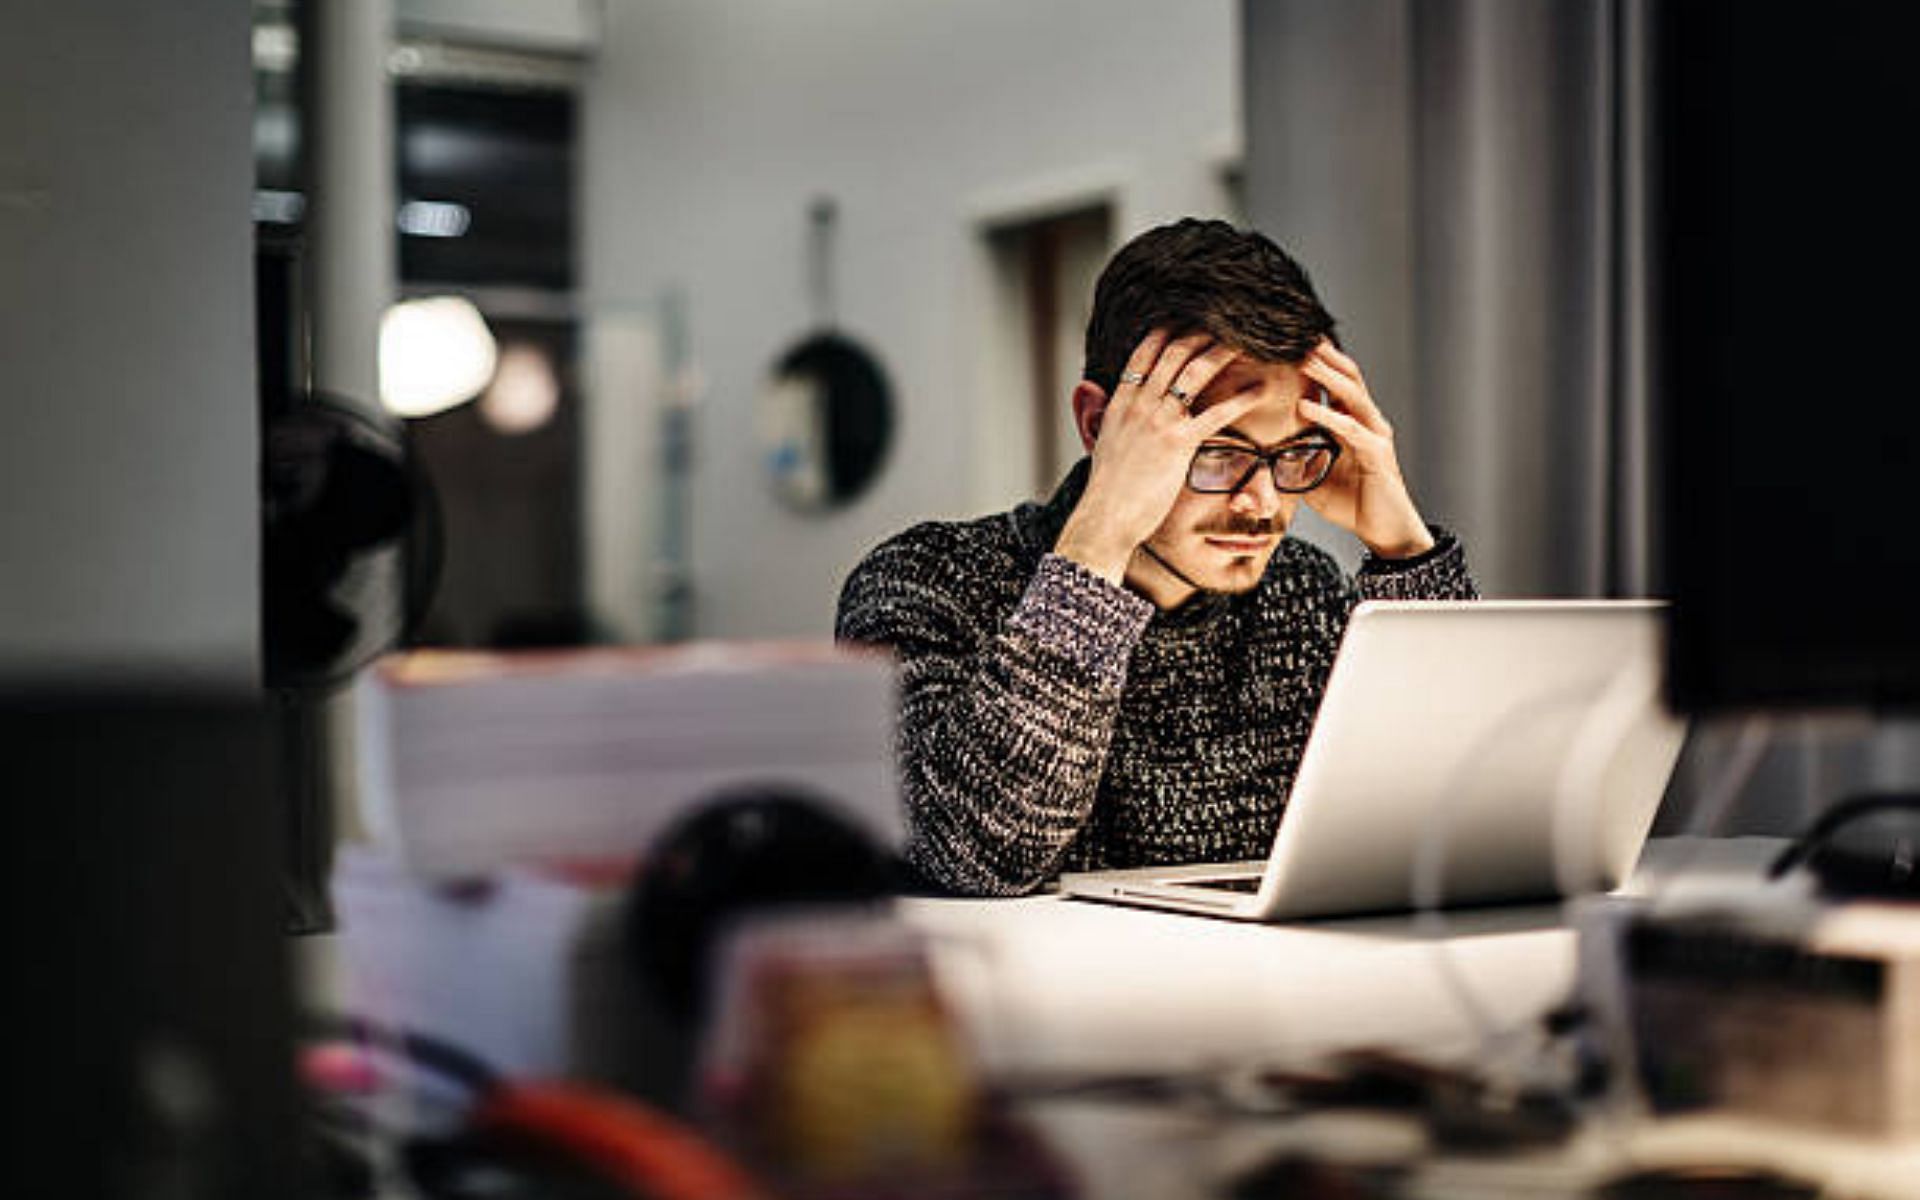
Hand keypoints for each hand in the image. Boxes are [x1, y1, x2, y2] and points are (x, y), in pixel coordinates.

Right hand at [1055, 331, 1264, 582]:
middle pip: (1174, 353)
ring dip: (1222, 352)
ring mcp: (1160, 421)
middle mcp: (1140, 404)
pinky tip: (1259, 391)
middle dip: (1202, 333)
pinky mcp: (1179, 444)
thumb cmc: (1106, 486)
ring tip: (1246, 342)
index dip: (1167, 331)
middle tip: (1226, 323)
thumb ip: (1101, 410)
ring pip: (1195, 373)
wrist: (1106, 516)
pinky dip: (1241, 399)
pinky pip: (1216, 414)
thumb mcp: (1099, 439)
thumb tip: (1091, 390)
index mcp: (1121, 401)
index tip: (1186, 319)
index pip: (1144, 353)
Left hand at [1297, 341, 1434, 558]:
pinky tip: (1305, 407)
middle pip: (1347, 377)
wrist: (1384, 530)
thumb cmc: (1353, 503)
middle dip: (1323, 356)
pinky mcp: (1377, 454)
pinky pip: (1350, 429)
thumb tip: (1260, 457)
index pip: (1336, 383)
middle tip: (1296, 335)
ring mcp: (1374, 435)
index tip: (1291, 344)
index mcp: (1352, 423)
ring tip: (1302, 359)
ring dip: (1325, 375)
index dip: (1317, 363)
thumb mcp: (1312, 478)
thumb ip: (1293, 462)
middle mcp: (1367, 422)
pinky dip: (1327, 416)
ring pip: (1351, 395)